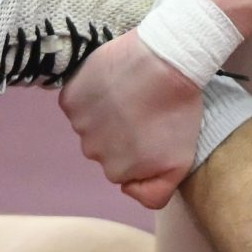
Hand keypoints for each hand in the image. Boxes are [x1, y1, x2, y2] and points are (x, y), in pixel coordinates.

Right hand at [58, 30, 201, 208]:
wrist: (165, 59)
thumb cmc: (178, 109)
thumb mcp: (181, 161)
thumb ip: (154, 192)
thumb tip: (127, 191)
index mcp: (119, 171)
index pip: (122, 168)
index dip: (139, 149)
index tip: (152, 129)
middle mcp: (94, 153)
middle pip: (104, 147)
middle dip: (121, 132)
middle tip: (143, 108)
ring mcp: (80, 126)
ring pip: (90, 125)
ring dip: (106, 112)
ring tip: (130, 93)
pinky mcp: (70, 99)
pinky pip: (77, 102)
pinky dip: (91, 94)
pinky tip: (112, 83)